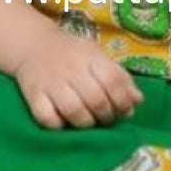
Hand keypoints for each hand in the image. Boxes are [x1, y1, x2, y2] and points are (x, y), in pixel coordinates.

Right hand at [14, 32, 144, 129]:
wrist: (33, 45)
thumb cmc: (73, 54)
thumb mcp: (98, 57)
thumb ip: (119, 78)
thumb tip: (137, 101)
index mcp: (90, 57)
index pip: (112, 80)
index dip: (123, 100)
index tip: (125, 110)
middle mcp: (71, 69)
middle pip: (95, 98)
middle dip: (106, 115)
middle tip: (107, 118)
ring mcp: (50, 83)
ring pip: (73, 111)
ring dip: (86, 123)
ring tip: (89, 121)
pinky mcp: (33, 95)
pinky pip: (47, 118)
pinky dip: (59, 125)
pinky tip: (65, 122)